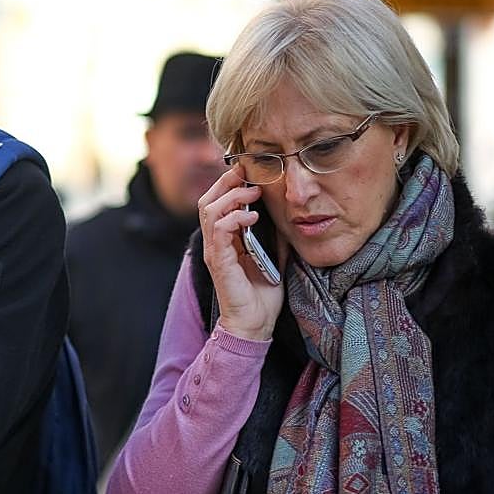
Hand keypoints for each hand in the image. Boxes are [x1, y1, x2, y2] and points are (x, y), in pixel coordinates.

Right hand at [197, 168, 288, 340]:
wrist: (255, 324)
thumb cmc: (262, 293)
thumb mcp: (274, 254)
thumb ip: (274, 233)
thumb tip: (285, 210)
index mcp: (225, 238)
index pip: (217, 201)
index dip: (229, 183)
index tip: (249, 169)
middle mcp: (215, 242)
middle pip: (207, 200)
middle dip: (226, 182)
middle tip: (247, 172)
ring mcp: (215, 251)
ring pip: (209, 210)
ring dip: (232, 197)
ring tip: (253, 193)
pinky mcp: (219, 262)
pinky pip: (218, 231)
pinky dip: (233, 218)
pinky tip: (252, 217)